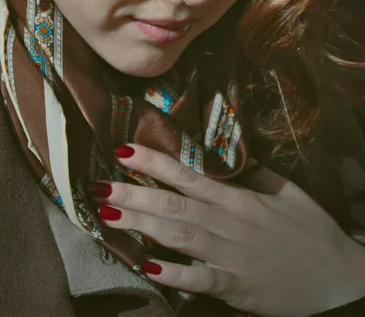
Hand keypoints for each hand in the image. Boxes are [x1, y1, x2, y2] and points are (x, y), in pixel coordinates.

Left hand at [89, 144, 364, 316]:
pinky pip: (198, 279)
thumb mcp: (288, 192)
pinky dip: (172, 273)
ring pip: (178, 237)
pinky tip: (145, 265)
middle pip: (173, 205)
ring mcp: (230, 256)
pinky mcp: (234, 287)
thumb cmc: (312, 230)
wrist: (339, 279)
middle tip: (98, 187)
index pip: (188, 175)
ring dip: (141, 226)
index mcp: (239, 199)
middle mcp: (228, 224)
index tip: (124, 150)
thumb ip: (255, 173)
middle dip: (133, 195)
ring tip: (108, 216)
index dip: (154, 162)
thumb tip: (226, 155)